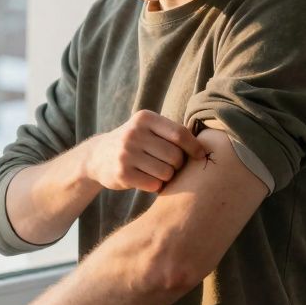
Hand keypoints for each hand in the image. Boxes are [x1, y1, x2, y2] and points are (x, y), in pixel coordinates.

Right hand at [82, 110, 208, 193]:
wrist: (97, 156)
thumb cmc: (135, 143)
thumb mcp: (147, 129)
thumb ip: (171, 132)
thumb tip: (208, 144)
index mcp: (145, 118)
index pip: (180, 134)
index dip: (194, 147)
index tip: (201, 156)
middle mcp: (134, 133)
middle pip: (175, 156)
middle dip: (177, 165)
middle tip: (169, 166)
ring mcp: (126, 153)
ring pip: (166, 172)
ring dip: (166, 177)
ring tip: (156, 172)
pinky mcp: (122, 173)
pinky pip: (153, 185)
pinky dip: (155, 186)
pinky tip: (146, 180)